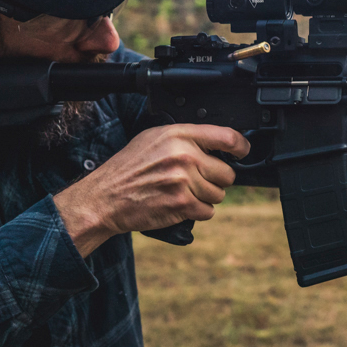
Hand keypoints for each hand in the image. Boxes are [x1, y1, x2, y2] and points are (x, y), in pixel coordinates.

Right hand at [53, 124, 250, 256]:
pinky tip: (180, 205)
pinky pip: (208, 211)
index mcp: (179, 135)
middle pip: (227, 173)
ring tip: (183, 192)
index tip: (243, 151)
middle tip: (196, 180)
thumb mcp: (154, 138)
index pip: (227, 137)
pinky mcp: (182, 205)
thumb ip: (186, 137)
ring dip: (206, 197)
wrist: (104, 198)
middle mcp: (184, 156)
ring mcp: (184, 181)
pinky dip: (197, 211)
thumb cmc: (128, 168)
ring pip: (219, 194)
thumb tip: (218, 143)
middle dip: (216, 179)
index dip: (241, 146)